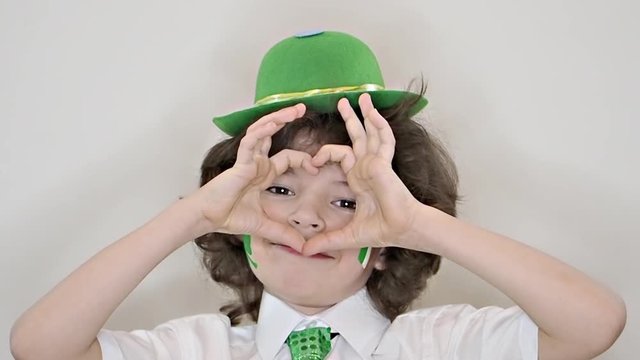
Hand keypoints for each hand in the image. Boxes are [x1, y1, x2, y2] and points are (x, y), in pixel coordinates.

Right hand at [194, 104, 317, 251]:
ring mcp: (248, 160)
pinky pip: (251, 142)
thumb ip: (285, 234)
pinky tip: (272, 123)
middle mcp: (257, 163)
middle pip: (274, 134)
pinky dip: (262, 131)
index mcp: (264, 174)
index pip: (287, 158)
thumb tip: (304, 248)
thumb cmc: (231, 217)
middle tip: (303, 108)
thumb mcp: (266, 226)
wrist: (209, 218)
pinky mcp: (240, 162)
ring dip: (277, 118)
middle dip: (287, 119)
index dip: (303, 159)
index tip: (316, 167)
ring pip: (263, 131)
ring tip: (293, 109)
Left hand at [302, 94, 420, 254]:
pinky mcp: (383, 163)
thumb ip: (325, 240)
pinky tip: (372, 113)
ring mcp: (376, 163)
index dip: (324, 154)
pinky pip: (383, 140)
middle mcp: (367, 167)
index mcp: (359, 178)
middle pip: (358, 136)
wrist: (400, 230)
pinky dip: (379, 126)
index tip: (312, 162)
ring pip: (371, 132)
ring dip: (366, 114)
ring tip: (362, 96)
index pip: (341, 155)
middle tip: (342, 102)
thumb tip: (305, 252)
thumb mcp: (346, 235)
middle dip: (350, 119)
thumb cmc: (381, 230)